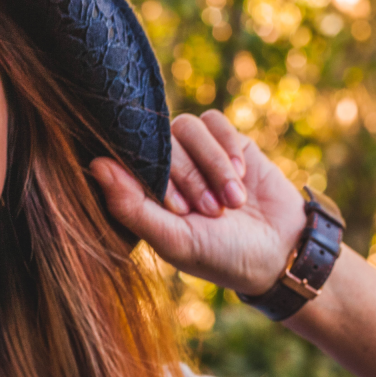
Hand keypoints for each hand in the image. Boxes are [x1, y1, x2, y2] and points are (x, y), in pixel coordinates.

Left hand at [90, 109, 306, 294]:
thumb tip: (95, 165)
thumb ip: (132, 207)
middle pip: (161, 142)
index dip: (156, 180)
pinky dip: (229, 149)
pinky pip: (215, 121)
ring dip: (213, 164)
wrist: (280, 251)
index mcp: (143, 194)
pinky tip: (242, 178)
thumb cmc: (220, 255)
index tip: (181, 211)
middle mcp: (164, 167)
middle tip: (212, 211)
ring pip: (187, 127)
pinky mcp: (225, 139)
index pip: (128, 160)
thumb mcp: (174, 239)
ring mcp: (194, 151)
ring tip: (233, 200)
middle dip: (190, 177)